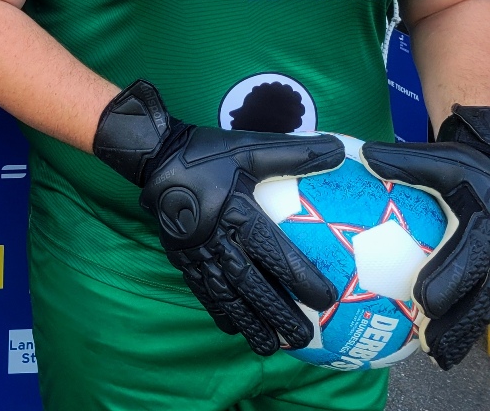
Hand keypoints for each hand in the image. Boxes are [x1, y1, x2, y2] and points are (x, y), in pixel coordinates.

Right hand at [94, 79, 345, 354]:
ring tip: (270, 347)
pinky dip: (219, 311)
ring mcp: (194, 250)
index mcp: (234, 210)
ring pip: (224, 293)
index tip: (325, 298)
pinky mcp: (180, 256)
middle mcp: (214, 236)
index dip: (299, 275)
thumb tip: (339, 151)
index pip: (271, 249)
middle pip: (249, 282)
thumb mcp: (249, 147)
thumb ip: (294, 153)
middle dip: (276, 312)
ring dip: (249, 322)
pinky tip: (234, 328)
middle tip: (303, 338)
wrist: (154, 156)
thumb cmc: (207, 152)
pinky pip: (201, 289)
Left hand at [362, 105, 489, 369]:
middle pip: (484, 296)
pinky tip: (438, 350)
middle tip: (430, 342)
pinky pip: (480, 306)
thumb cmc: (470, 172)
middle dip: (459, 322)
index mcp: (487, 225)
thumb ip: (405, 163)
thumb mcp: (444, 161)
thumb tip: (361, 157)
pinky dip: (462, 329)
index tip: (425, 298)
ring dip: (461, 333)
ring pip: (485, 308)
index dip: (451, 277)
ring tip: (435, 355)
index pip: (474, 255)